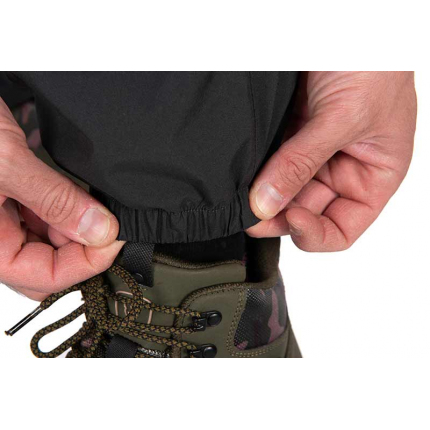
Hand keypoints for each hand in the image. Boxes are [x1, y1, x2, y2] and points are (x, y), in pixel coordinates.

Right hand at [0, 98, 122, 299]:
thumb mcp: (7, 163)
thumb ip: (55, 201)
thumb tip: (99, 230)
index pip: (43, 277)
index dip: (86, 263)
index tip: (115, 239)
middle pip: (47, 265)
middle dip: (82, 247)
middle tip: (108, 221)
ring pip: (47, 243)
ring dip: (75, 229)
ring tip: (93, 206)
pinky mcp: (5, 203)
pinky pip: (40, 219)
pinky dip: (64, 212)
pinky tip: (76, 198)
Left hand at [247, 72, 416, 250]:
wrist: (349, 21)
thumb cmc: (374, 61)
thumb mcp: (345, 117)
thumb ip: (303, 163)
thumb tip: (267, 203)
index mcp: (372, 177)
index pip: (342, 228)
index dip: (316, 233)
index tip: (291, 218)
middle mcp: (342, 171)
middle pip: (306, 213)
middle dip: (279, 216)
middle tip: (251, 213)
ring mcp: (314, 155)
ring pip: (284, 192)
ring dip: (264, 197)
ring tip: (244, 196)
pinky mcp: (291, 137)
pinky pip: (272, 165)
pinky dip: (257, 174)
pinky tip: (245, 176)